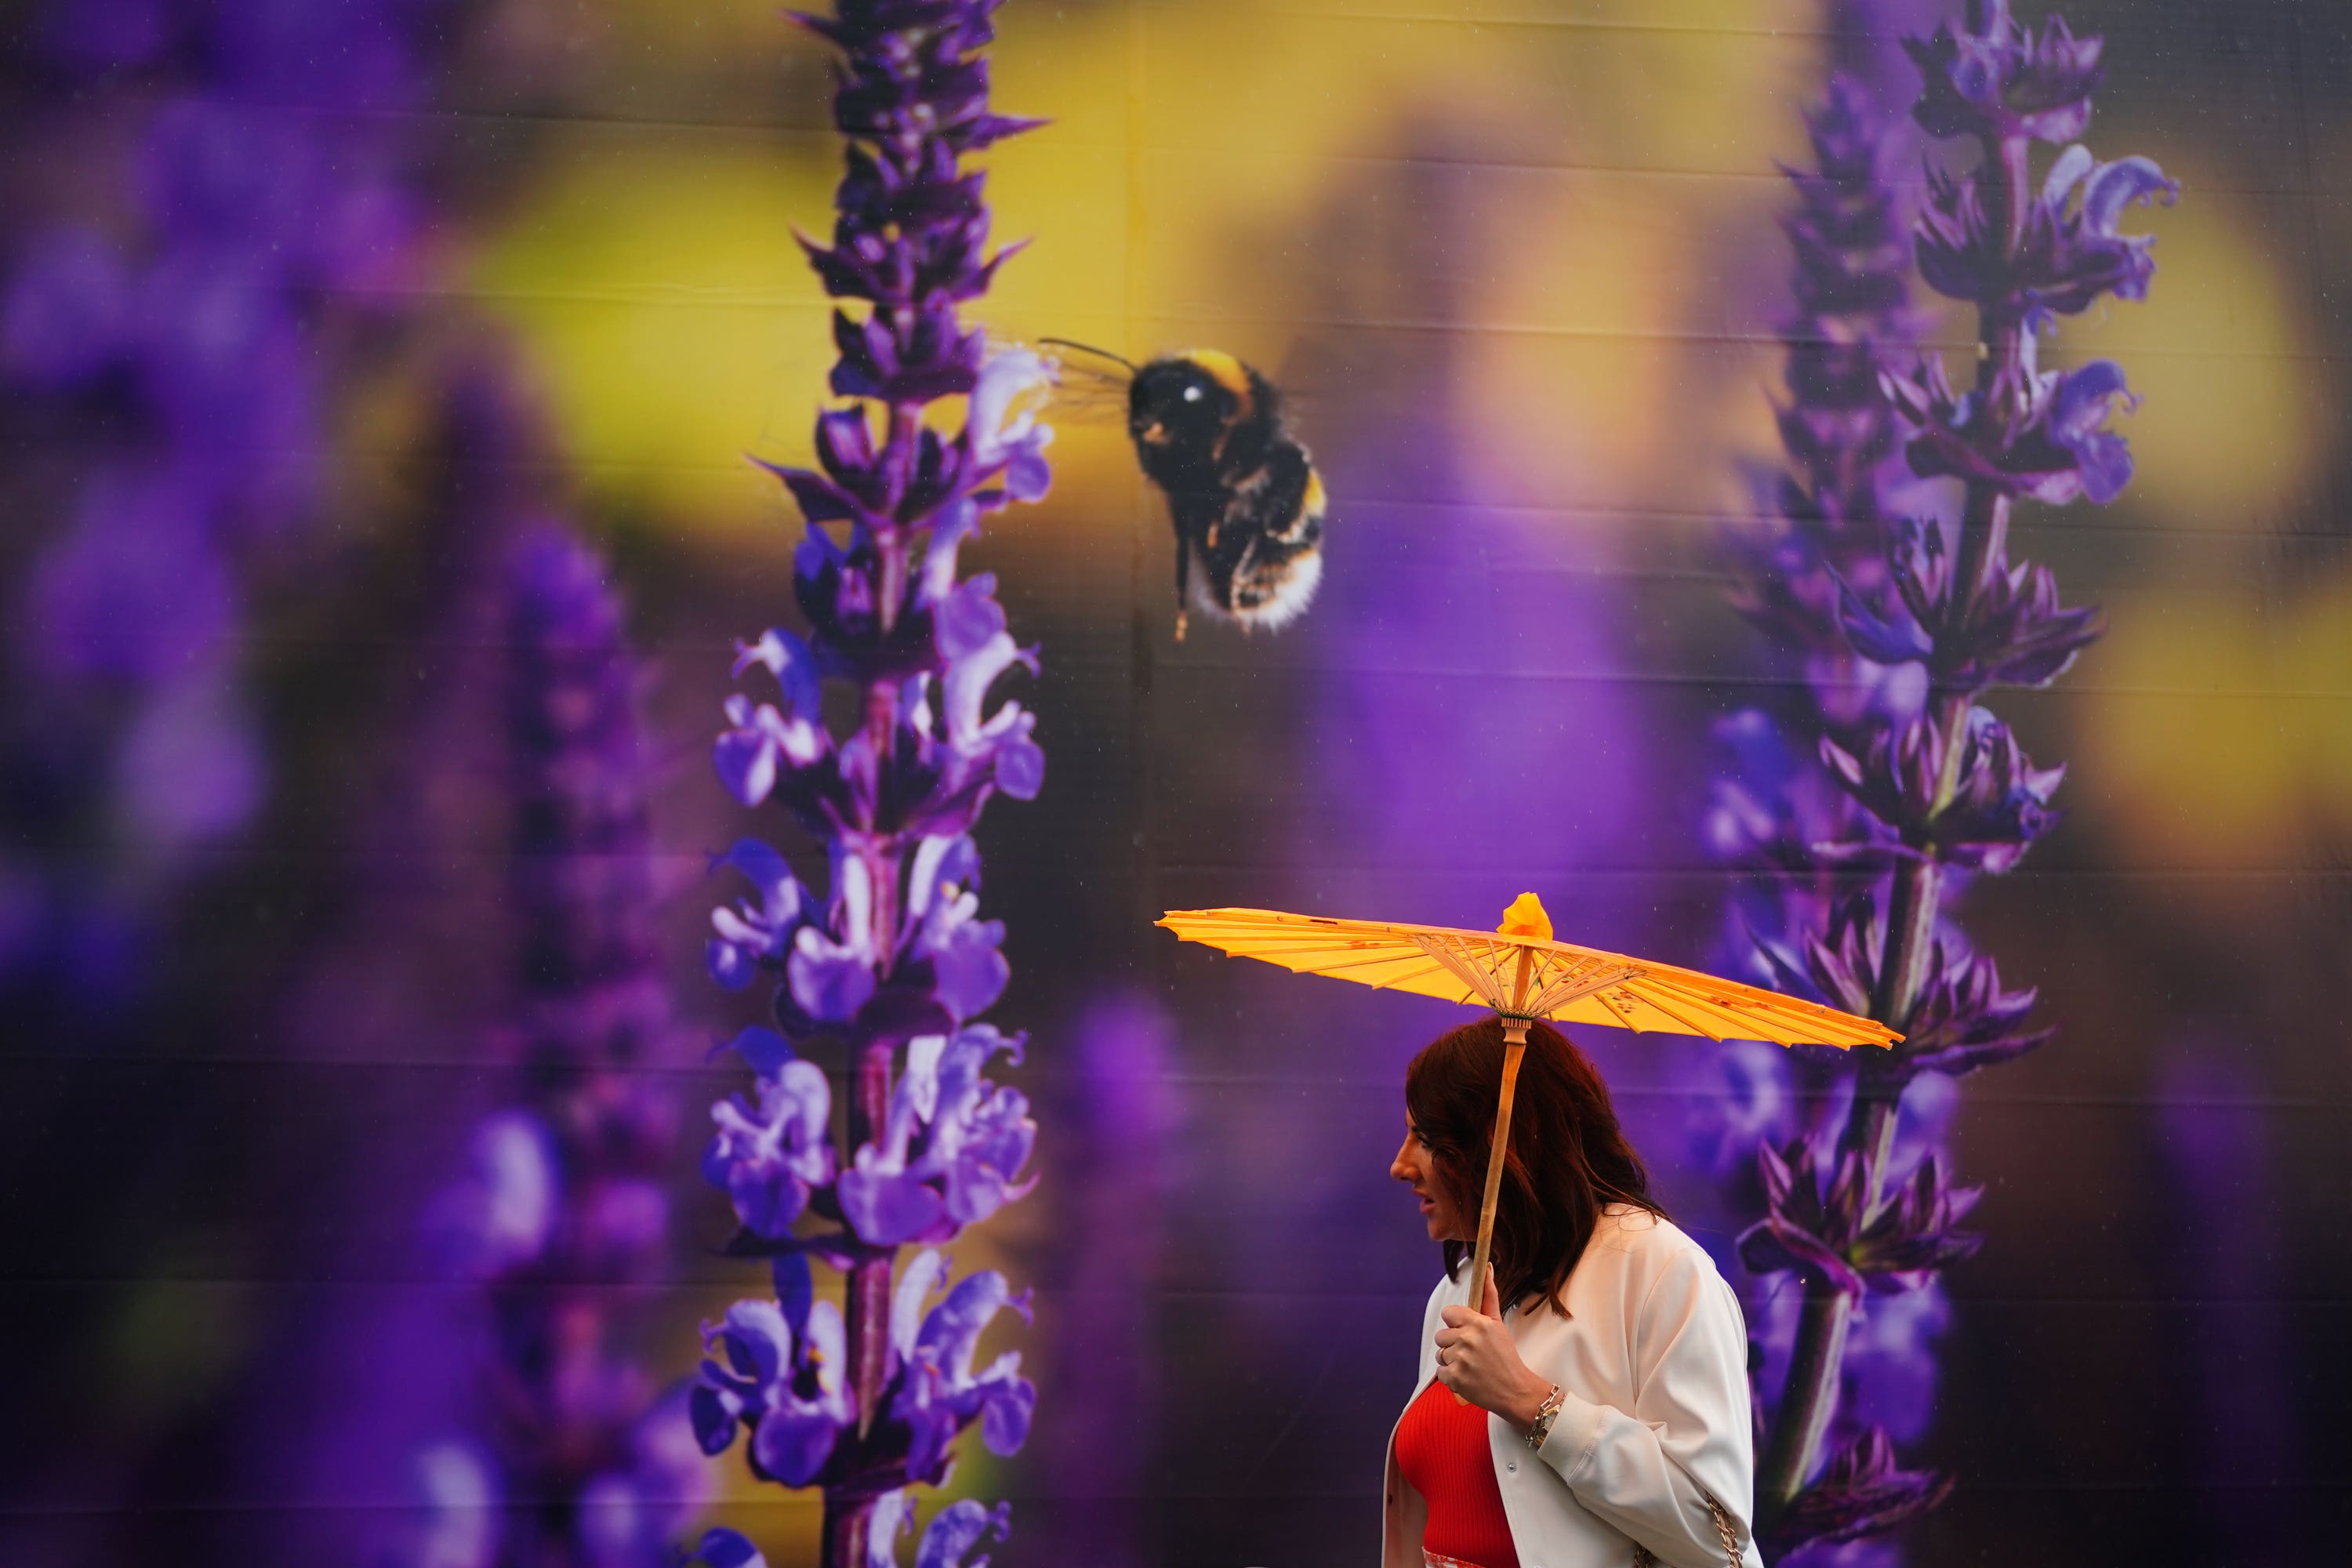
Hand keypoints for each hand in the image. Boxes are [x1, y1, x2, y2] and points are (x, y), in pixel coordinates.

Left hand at [1434, 1272, 1555, 1431]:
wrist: (1515, 1390)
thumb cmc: (1506, 1356)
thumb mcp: (1498, 1324)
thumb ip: (1489, 1296)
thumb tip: (1487, 1267)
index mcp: (1478, 1323)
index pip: (1448, 1314)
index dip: (1456, 1323)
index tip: (1466, 1332)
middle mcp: (1467, 1339)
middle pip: (1441, 1335)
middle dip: (1453, 1344)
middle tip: (1472, 1353)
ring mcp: (1460, 1359)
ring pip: (1440, 1354)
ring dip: (1451, 1361)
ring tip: (1471, 1366)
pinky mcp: (1455, 1378)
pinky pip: (1440, 1372)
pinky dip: (1451, 1377)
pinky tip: (1467, 1377)